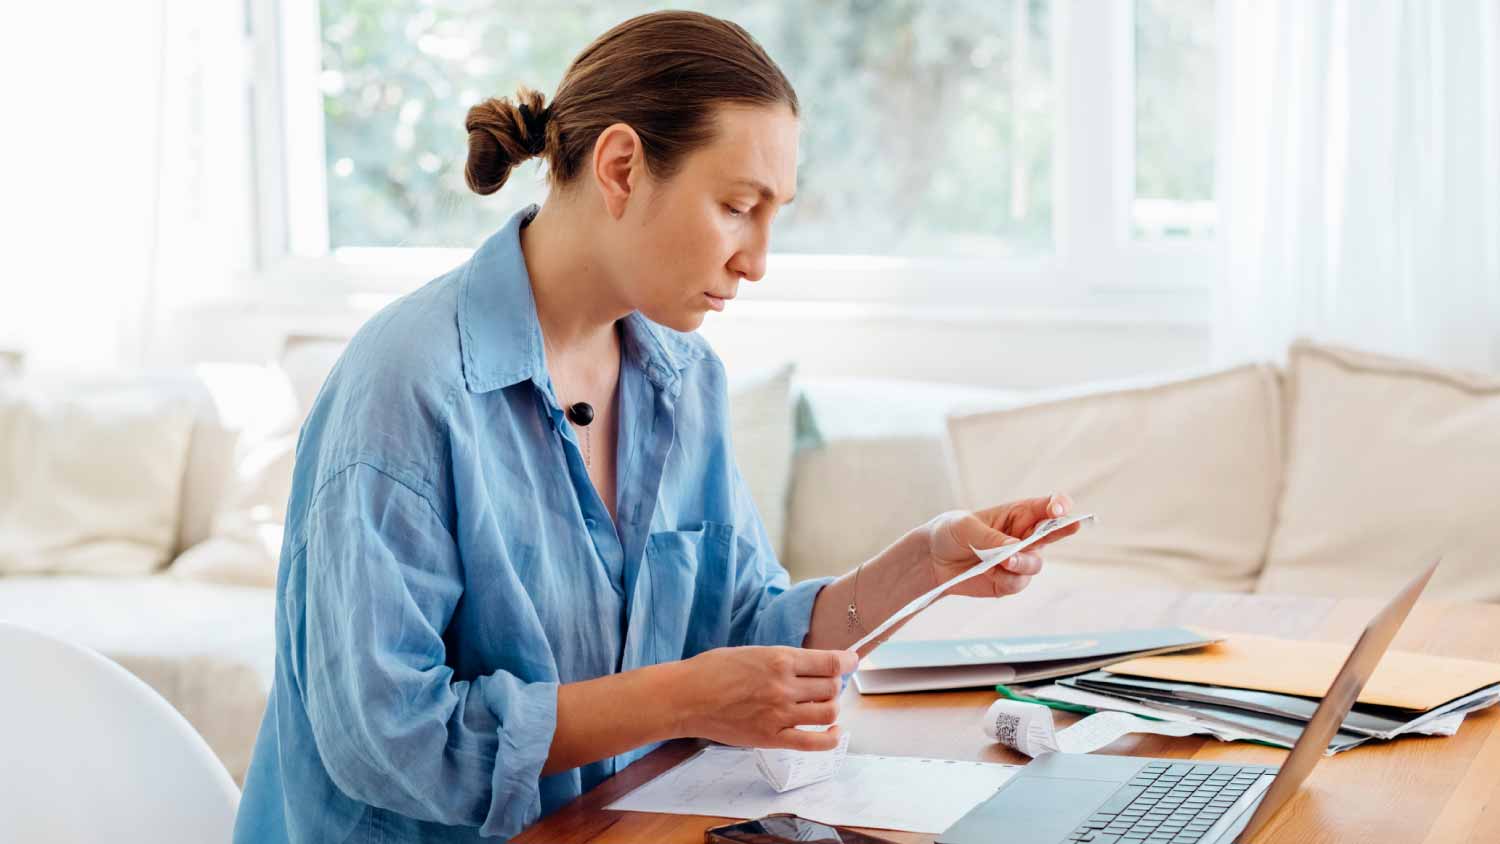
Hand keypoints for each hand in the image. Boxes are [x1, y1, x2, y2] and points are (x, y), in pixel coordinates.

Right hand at [669, 646, 855, 750]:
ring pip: (828, 712)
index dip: (848, 661)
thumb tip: (814, 665)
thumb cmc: (713, 670)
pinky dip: (831, 738)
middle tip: (824, 684)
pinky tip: (833, 732)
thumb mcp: (754, 651)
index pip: (831, 661)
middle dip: (834, 684)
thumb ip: (784, 659)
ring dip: (831, 708)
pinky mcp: (772, 737)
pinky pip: (814, 742)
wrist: (686, 697)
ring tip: (821, 705)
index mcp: (780, 659)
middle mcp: (784, 686)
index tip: (852, 660)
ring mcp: (779, 714)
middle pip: (832, 687)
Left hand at [919, 493, 1078, 598]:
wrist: (932, 561)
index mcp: (1017, 514)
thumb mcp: (965, 527)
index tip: (1058, 510)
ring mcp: (1018, 560)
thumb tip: (1015, 548)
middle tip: (1068, 526)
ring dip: (1023, 562)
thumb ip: (991, 538)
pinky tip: (992, 573)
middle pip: (1054, 532)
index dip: (1059, 505)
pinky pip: (1018, 582)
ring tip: (1005, 561)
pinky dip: (1008, 578)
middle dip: (1063, 529)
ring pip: (1035, 563)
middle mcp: (1023, 536)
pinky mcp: (1008, 581)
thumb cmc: (950, 533)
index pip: (1047, 506)